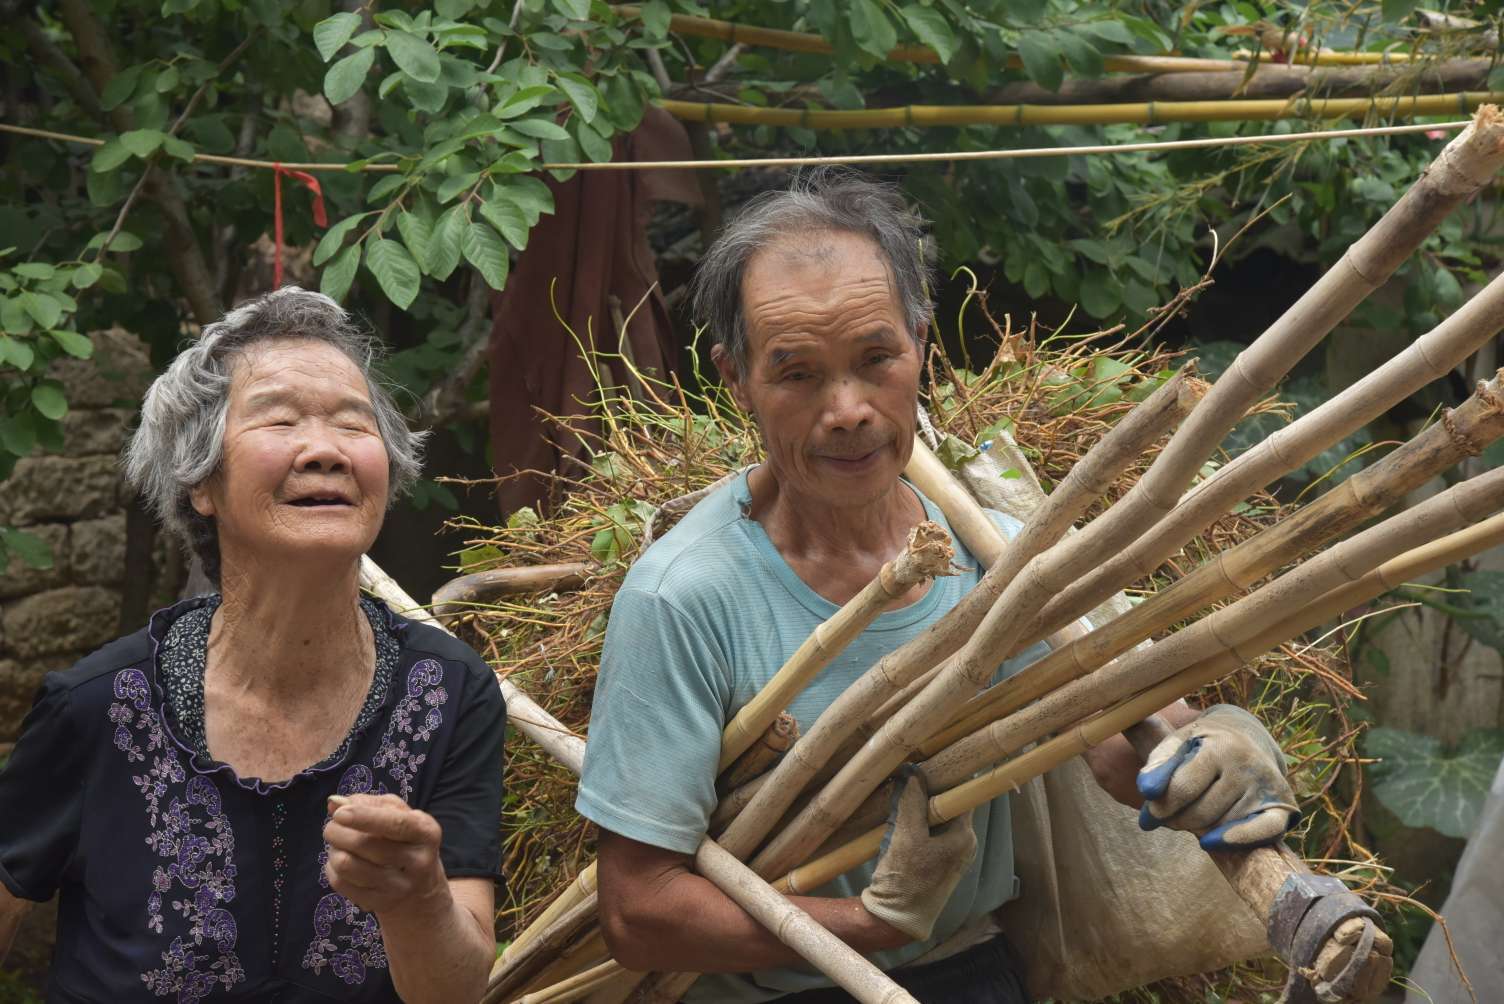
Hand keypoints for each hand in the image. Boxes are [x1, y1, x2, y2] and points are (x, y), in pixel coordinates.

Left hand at [323, 793, 449, 918]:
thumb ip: (369, 803)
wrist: (419, 889)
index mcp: (427, 832)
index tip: (339, 813)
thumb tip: (334, 803)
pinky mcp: (381, 904)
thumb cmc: (403, 840)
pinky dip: (332, 869)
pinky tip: (340, 863)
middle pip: (364, 844)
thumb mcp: (398, 814)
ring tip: (336, 845)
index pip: (396, 824)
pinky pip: (341, 884)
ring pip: (348, 865)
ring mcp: (400, 887)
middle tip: (331, 826)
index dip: (365, 817)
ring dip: (333, 850)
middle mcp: (418, 862)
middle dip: (337, 831)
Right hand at [860, 767, 976, 941]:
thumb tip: (914, 772)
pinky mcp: (936, 861)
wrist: (896, 918)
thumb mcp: (906, 835)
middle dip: (929, 790)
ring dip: (919, 806)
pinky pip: (929, 832)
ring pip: (937, 818)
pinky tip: (898, 816)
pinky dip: (916, 821)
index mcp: (964, 836)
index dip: (947, 777)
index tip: (929, 761)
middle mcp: (964, 844)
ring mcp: (951, 854)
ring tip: (899, 794)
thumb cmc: (906, 878)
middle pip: (949, 805)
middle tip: (908, 775)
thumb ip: (911, 801)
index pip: (963, 795)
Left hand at [1136, 705, 1299, 850]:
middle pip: (1201, 812)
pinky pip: (1263, 832)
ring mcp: (1267, 785)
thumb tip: (1146, 790)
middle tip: (1166, 819)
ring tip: (1189, 818)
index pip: (1183, 787)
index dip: (1160, 806)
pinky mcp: (1283, 804)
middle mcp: (1247, 764)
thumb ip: (1160, 762)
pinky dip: (1236, 840)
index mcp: (1220, 745)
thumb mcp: (1179, 742)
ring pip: (1222, 824)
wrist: (1248, 737)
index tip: (1149, 815)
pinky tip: (1210, 843)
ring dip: (1198, 829)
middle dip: (1176, 820)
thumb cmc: (1203, 745)